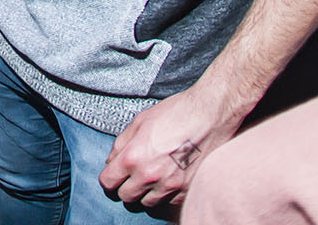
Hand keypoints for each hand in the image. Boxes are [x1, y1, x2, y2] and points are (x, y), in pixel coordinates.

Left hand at [97, 78, 247, 208]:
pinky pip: (168, 203)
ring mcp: (169, 186)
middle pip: (126, 197)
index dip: (108, 179)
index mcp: (133, 157)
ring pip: (147, 204)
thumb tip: (111, 161)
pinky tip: (167, 181)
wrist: (210, 116)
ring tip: (150, 178)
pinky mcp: (187, 190)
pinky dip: (165, 196)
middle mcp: (149, 176)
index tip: (112, 176)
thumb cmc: (176, 113)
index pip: (108, 183)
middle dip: (125, 187)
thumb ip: (121, 144)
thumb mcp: (140, 121)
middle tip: (130, 177)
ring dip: (145, 194)